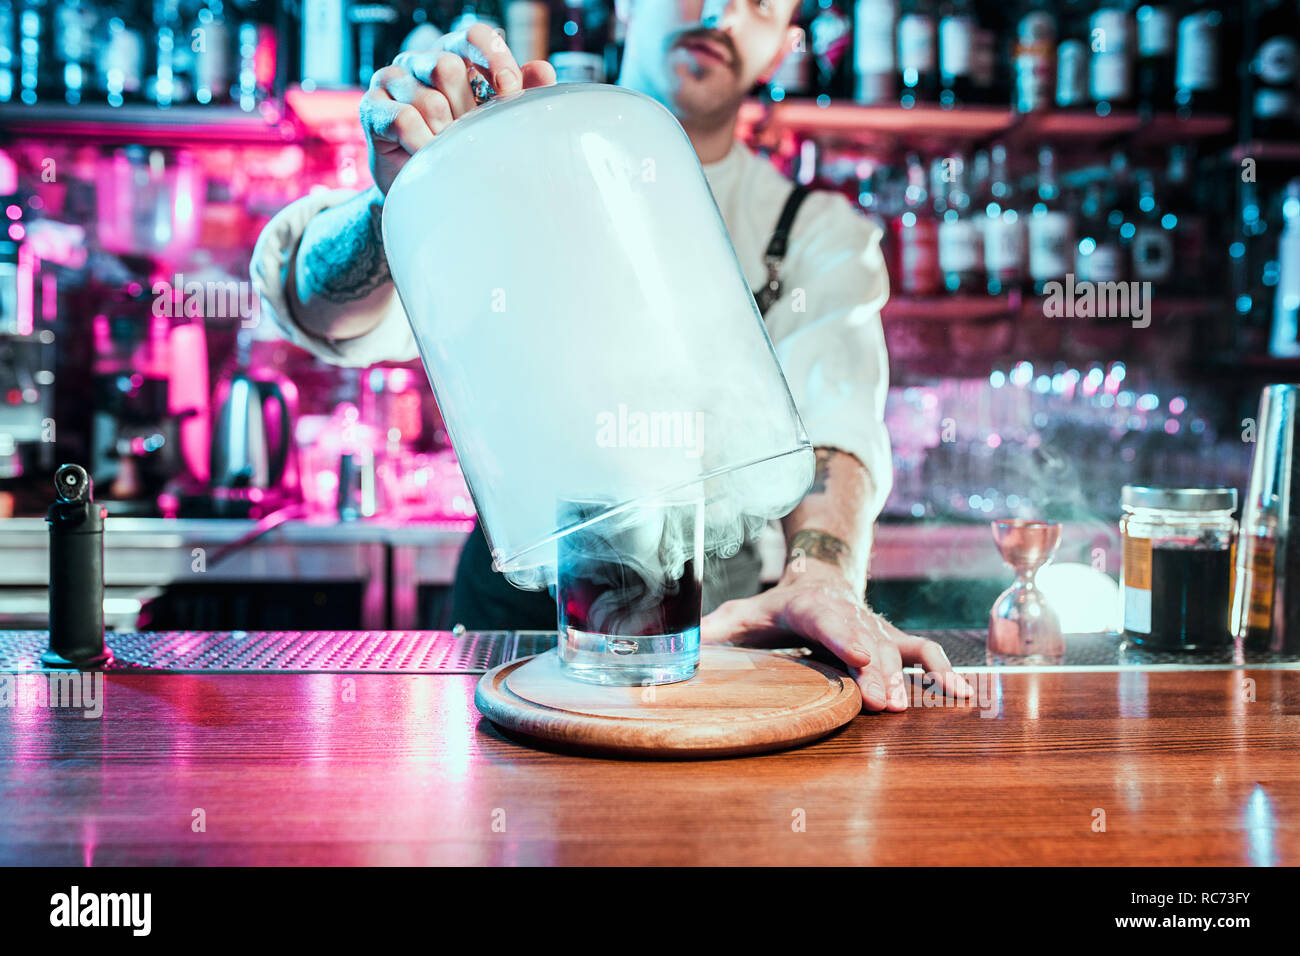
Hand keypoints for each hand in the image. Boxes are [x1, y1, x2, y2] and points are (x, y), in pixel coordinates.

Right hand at [360, 22, 556, 193]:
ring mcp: (392, 80)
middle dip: (466, 109)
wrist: (420, 187)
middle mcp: (419, 61)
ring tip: (445, 149)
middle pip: (448, 67)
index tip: (509, 90)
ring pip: (429, 99)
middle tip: (468, 135)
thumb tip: (542, 71)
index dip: (493, 58)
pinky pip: (404, 120)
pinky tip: (425, 155)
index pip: (473, 34)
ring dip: (444, 133)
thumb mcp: (493, 120)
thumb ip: (518, 95)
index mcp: (453, 54)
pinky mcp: (371, 107)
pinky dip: (423, 143)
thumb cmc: (459, 146)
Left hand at [701, 564, 973, 711]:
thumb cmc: (775, 606)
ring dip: (906, 676)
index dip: (845, 637)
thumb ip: (714, 632)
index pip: (827, 619)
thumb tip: (679, 649)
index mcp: (809, 607)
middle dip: (878, 672)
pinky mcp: (894, 640)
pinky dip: (944, 671)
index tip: (861, 658)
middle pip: (867, 641)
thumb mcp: (741, 614)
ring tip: (909, 706)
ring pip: (897, 648)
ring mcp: (875, 628)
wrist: (819, 578)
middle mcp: (849, 615)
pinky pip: (924, 653)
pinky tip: (961, 695)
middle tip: (885, 703)